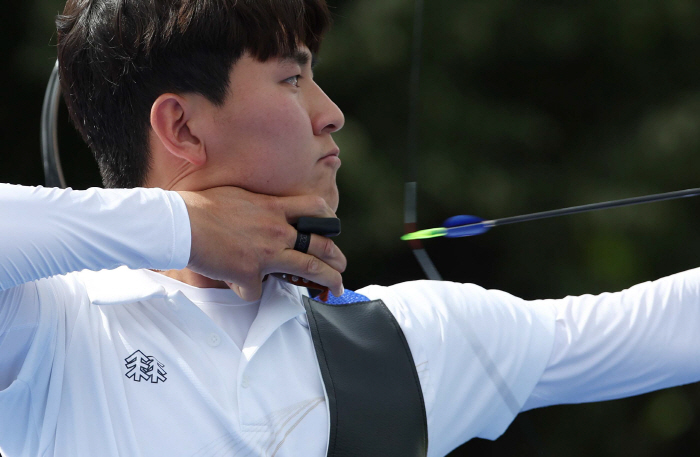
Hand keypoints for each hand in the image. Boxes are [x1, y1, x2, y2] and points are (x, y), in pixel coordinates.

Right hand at [177, 187, 345, 300]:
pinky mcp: (250, 275)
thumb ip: (260, 207)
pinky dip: (249, 290)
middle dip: (337, 258)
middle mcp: (276, 231)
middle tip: (342, 266)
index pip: (314, 209)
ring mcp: (266, 254)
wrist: (181, 223)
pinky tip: (239, 285)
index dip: (329, 220)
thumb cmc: (203, 206)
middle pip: (320, 245)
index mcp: (274, 209)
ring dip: (327, 280)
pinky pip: (258, 291)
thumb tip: (269, 216)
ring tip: (335, 288)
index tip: (333, 229)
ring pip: (308, 269)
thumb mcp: (240, 196)